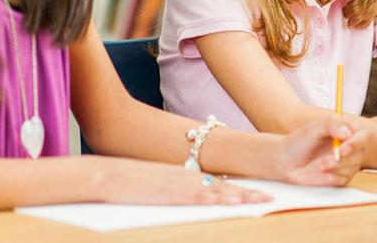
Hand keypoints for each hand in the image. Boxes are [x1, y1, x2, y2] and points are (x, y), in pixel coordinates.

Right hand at [86, 155, 272, 204]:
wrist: (106, 174)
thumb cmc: (127, 181)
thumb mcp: (156, 183)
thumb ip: (174, 188)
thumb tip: (191, 196)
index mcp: (185, 175)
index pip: (220, 183)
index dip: (240, 189)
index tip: (258, 193)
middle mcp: (187, 178)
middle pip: (225, 187)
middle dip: (248, 193)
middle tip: (270, 198)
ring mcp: (180, 185)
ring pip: (218, 192)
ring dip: (240, 197)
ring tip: (261, 201)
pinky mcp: (171, 193)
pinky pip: (200, 198)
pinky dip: (218, 200)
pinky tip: (232, 203)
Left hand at [272, 115, 369, 185]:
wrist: (286, 162)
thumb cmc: (300, 142)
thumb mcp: (314, 128)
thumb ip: (331, 124)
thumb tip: (347, 133)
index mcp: (347, 131)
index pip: (364, 135)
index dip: (356, 143)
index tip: (343, 149)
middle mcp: (350, 147)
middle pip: (360, 153)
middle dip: (343, 159)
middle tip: (325, 161)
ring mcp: (347, 163)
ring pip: (353, 167)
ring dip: (335, 167)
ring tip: (318, 165)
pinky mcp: (341, 177)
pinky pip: (345, 179)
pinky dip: (334, 177)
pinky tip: (322, 173)